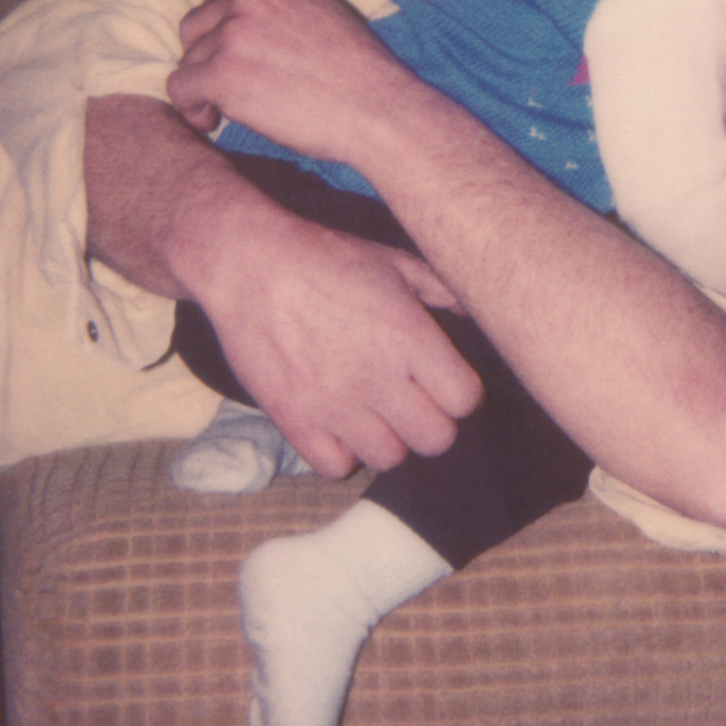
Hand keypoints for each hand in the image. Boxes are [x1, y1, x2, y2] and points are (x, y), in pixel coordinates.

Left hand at [168, 0, 402, 163]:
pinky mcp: (222, 71)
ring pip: (190, 58)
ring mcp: (233, 31)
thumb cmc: (362, 78)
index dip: (223, 33)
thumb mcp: (324, 17)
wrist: (378, 110)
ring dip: (204, 85)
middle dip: (208, 57)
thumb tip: (248, 42)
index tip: (240, 60)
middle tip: (232, 88)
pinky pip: (180, 86)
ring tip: (227, 109)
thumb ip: (282, 14)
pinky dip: (190, 107)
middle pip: (197, 25)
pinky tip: (210, 121)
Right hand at [184, 193, 484, 478]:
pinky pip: (336, 467)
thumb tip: (478, 309)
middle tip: (414, 404)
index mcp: (409, 337)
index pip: (465, 399)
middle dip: (432, 423)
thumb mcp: (393, 262)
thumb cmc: (325, 258)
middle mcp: (378, 377)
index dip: (460, 394)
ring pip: (389, 458)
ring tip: (375, 415)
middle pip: (436, 439)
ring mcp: (335, 403)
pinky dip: (341, 453)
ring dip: (388, 441)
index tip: (445, 383)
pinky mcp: (295, 419)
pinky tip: (338, 426)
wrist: (247, 264)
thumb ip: (441, 290)